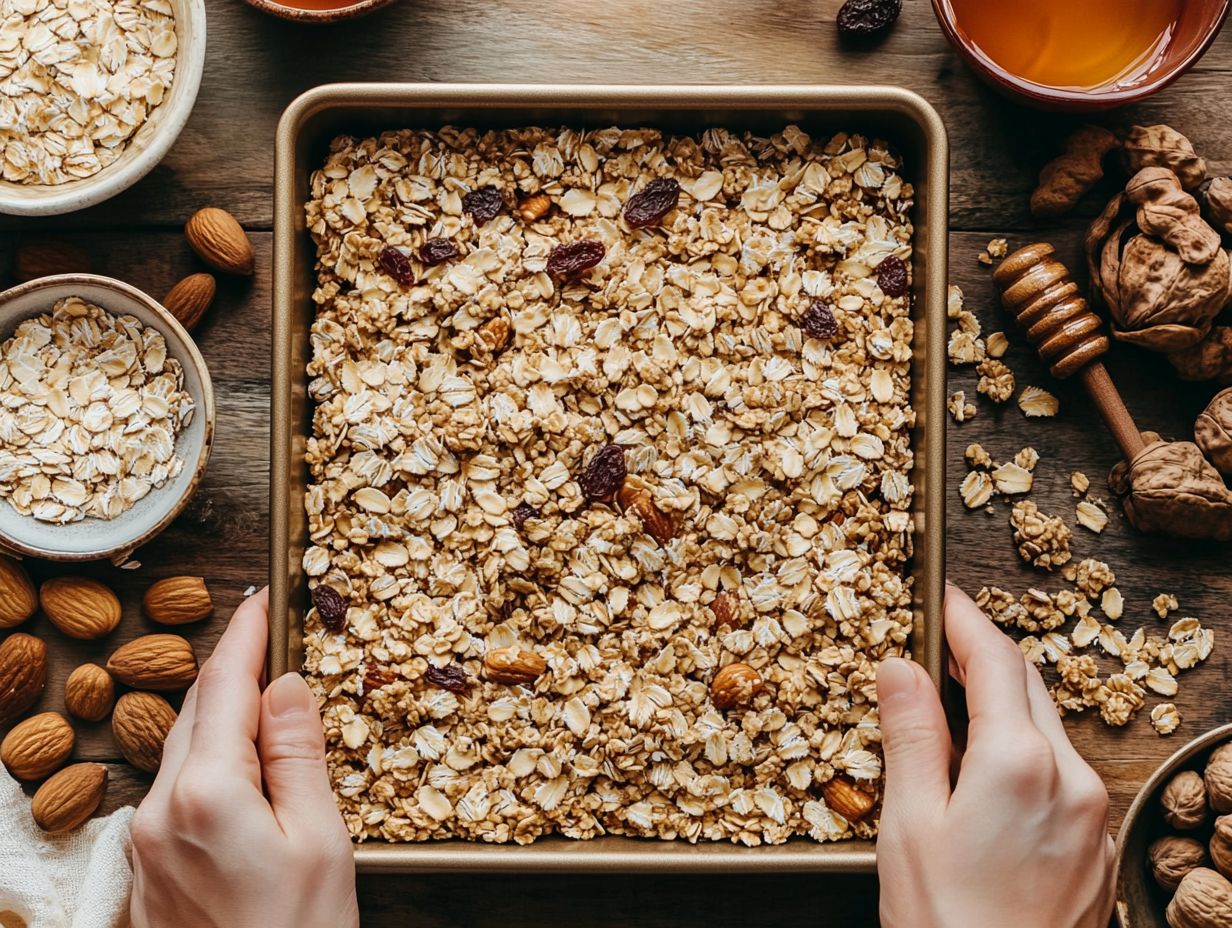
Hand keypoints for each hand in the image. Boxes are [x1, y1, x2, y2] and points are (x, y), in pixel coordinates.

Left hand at [130, 589, 358, 927]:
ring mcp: (145, 844)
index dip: (246, 635)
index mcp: (206, 793)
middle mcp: (159, 811)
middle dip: (234, 675)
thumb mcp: (322, 838)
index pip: (224, 687)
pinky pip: (174, 790)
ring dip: (222, 719)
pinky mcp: (145, 870)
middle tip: (278, 648)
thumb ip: (298, 752)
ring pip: (181, 751)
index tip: (264, 599)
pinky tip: (245, 773)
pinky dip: (209, 762)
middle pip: (196, 713)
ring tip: (272, 712)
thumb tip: (286, 684)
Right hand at [876, 582, 1114, 927]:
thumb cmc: (946, 922)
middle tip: (937, 648)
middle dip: (985, 658)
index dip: (965, 620)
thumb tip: (902, 668)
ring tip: (951, 715)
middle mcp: (1073, 779)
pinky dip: (1026, 754)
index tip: (940, 599)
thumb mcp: (908, 823)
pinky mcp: (1098, 848)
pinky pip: (1064, 775)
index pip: (996, 660)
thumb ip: (911, 735)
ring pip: (1049, 730)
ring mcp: (1093, 816)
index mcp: (1020, 762)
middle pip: (1028, 687)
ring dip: (1005, 707)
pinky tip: (986, 776)